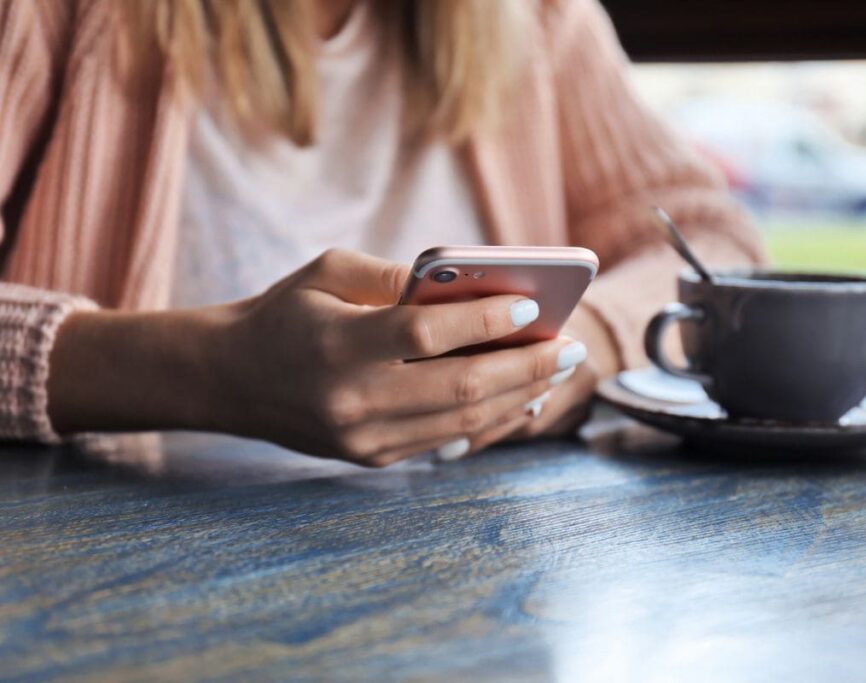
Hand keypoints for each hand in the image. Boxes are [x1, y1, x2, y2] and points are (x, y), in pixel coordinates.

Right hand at [202, 249, 588, 464]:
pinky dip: (492, 421)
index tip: (532, 309)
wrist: (232, 377)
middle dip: (526, 367)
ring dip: (520, 397)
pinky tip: (523, 399)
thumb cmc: (285, 312)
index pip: (426, 335)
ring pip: (463, 422)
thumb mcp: (328, 272)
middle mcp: (352, 400)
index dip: (485, 322)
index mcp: (336, 345)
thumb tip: (469, 284)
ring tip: (558, 372)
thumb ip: (394, 275)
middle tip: (570, 346)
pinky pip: (448, 441)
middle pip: (460, 387)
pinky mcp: (372, 457)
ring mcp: (363, 439)